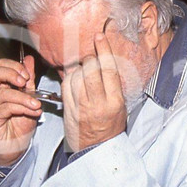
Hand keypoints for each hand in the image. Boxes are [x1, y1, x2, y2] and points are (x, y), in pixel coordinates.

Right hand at [0, 55, 42, 165]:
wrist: (17, 147)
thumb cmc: (21, 124)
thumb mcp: (29, 98)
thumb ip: (28, 80)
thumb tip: (29, 60)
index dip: (13, 66)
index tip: (28, 74)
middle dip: (10, 73)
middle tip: (25, 81)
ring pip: (2, 92)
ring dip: (23, 96)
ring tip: (36, 103)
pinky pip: (5, 108)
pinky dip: (22, 107)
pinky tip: (33, 111)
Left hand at [61, 31, 126, 151]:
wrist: (97, 149)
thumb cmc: (110, 127)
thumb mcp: (120, 106)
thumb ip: (112, 85)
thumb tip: (103, 62)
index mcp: (115, 101)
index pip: (108, 69)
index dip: (103, 49)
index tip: (99, 36)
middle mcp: (98, 104)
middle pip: (90, 70)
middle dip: (89, 59)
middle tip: (91, 59)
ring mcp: (81, 107)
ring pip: (76, 76)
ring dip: (79, 68)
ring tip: (83, 71)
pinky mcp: (68, 109)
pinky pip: (66, 85)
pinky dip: (69, 76)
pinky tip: (74, 78)